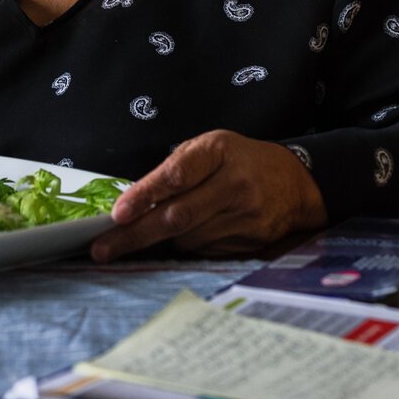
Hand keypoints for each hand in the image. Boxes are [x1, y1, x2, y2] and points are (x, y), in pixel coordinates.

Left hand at [89, 130, 327, 261]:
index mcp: (219, 151)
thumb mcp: (209, 148)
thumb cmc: (240, 161)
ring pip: (187, 239)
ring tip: (153, 231)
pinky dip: (188, 245)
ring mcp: (246, 216)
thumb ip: (173, 169)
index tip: (118, 213)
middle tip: (102, 249)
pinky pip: (205, 250)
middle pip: (178, 217)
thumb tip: (131, 204)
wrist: (296, 184)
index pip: (177, 175)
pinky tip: (191, 233)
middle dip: (135, 235)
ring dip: (163, 239)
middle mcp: (235, 184)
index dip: (145, 195)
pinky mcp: (251, 242)